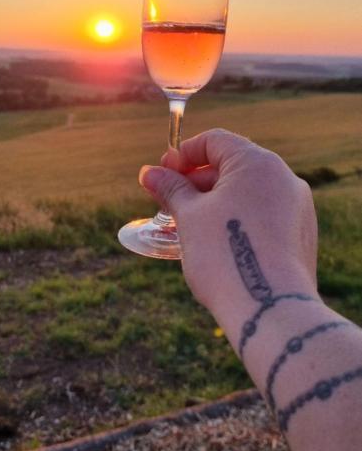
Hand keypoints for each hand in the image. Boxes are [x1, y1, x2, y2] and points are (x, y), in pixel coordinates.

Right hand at [139, 129, 316, 323]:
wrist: (271, 308)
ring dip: (215, 201)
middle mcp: (284, 177)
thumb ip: (171, 188)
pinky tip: (217, 241)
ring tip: (188, 224)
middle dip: (196, 180)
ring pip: (248, 192)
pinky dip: (238, 218)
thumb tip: (149, 173)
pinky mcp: (301, 233)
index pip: (215, 141)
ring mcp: (297, 206)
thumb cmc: (225, 254)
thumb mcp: (190, 216)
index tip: (161, 173)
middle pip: (233, 165)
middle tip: (168, 201)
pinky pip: (264, 214)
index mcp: (257, 163)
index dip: (183, 154)